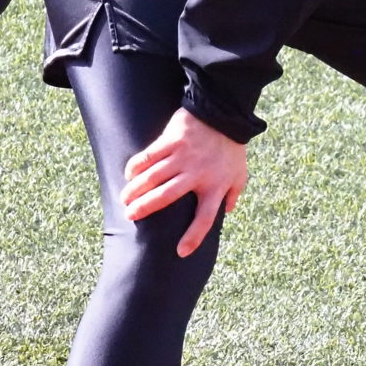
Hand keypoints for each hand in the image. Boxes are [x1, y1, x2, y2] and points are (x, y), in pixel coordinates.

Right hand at [121, 107, 248, 257]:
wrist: (224, 112)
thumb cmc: (231, 147)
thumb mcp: (240, 173)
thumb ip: (234, 193)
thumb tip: (228, 211)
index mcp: (215, 186)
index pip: (204, 218)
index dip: (193, 237)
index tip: (180, 252)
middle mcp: (196, 174)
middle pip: (166, 196)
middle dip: (145, 208)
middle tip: (129, 216)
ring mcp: (182, 156)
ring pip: (153, 176)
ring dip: (135, 189)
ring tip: (124, 198)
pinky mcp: (171, 140)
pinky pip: (149, 155)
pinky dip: (136, 165)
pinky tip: (128, 174)